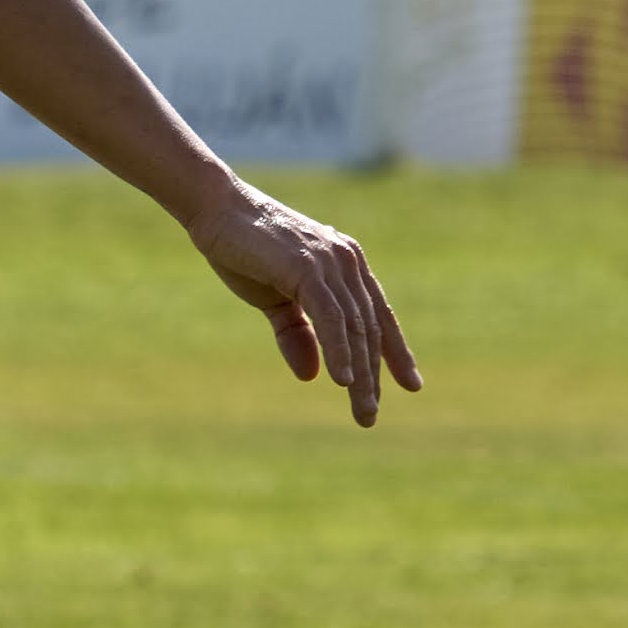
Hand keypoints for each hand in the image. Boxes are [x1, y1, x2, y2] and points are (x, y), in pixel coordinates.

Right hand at [177, 175, 422, 427]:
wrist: (216, 211)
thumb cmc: (244, 251)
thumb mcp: (275, 302)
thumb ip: (297, 335)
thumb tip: (312, 376)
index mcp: (345, 265)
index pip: (378, 315)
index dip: (395, 351)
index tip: (412, 384)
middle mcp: (347, 261)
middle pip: (368, 328)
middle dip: (374, 375)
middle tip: (369, 416)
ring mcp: (330, 261)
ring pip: (354, 327)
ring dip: (360, 373)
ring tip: (362, 408)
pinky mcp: (308, 266)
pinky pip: (330, 316)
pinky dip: (339, 349)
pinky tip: (344, 379)